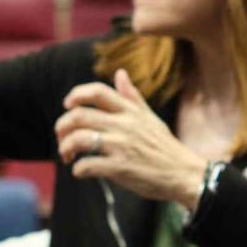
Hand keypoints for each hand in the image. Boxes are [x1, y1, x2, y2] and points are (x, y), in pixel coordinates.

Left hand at [56, 71, 207, 203]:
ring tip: (67, 156)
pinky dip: (78, 170)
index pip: (97, 92)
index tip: (68, 105)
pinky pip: (88, 165)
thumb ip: (132, 97)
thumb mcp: (150, 117)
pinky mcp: (120, 168)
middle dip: (62, 126)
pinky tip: (81, 172)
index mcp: (130, 111)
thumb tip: (120, 73)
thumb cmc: (165, 148)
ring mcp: (121, 146)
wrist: (184, 174)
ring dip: (65, 147)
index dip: (76, 95)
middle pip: (79, 115)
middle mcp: (123, 125)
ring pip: (79, 139)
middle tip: (61, 137)